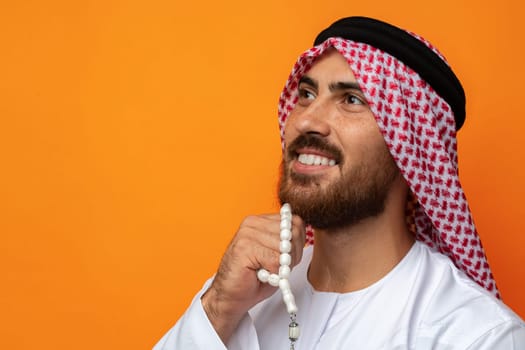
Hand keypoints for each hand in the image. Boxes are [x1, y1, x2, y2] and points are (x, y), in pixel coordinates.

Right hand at [201, 213, 304, 343]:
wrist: (230, 296)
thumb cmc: (254, 277)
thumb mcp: (277, 256)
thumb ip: (289, 242)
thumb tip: (301, 234)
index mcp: (262, 220)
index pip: (295, 222)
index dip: (298, 243)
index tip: (287, 257)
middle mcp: (253, 223)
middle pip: (293, 233)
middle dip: (293, 256)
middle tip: (279, 268)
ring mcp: (247, 234)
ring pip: (285, 247)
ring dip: (282, 266)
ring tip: (268, 271)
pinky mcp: (243, 248)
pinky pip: (274, 260)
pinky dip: (273, 273)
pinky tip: (261, 275)